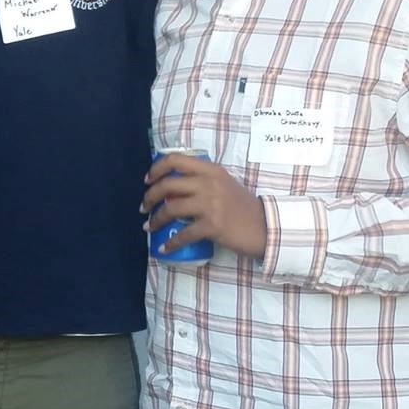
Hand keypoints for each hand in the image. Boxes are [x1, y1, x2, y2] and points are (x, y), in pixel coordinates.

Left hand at [141, 152, 268, 258]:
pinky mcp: (212, 226)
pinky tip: (164, 248)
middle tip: (144, 207)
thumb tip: (169, 187)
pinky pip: (183, 234)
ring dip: (155, 219)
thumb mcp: (223, 184)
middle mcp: (209, 183)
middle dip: (150, 197)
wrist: (264, 226)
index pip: (176, 160)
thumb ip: (201, 180)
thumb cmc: (242, 206)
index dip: (157, 169)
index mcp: (211, 170)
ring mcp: (211, 204)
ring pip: (171, 208)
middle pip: (168, 185)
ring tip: (149, 226)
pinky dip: (171, 243)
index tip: (148, 180)